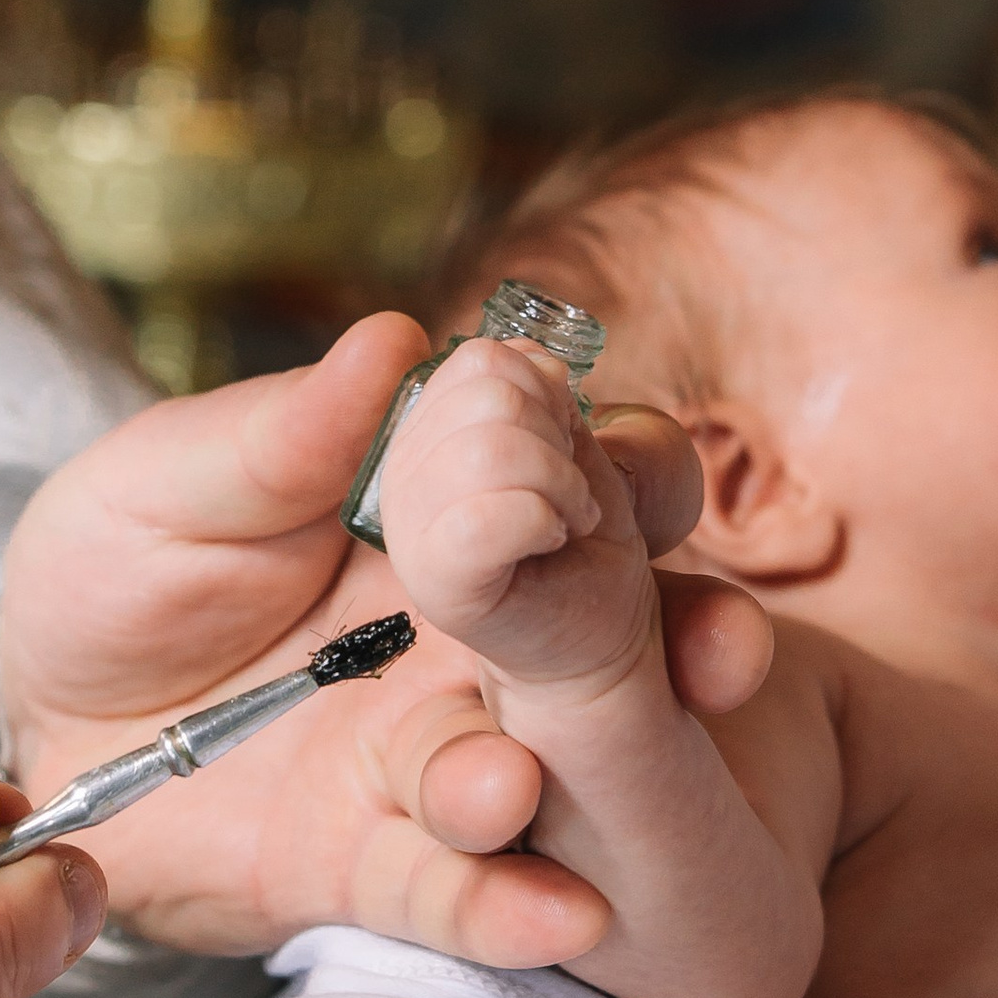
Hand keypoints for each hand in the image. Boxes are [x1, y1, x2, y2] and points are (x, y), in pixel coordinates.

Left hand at [0, 318, 710, 962]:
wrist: (40, 727)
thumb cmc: (116, 573)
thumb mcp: (167, 486)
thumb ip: (281, 437)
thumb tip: (394, 344)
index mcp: (454, 516)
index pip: (584, 476)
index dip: (631, 471)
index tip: (626, 471)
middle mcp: (486, 639)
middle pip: (622, 629)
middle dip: (678, 638)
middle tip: (693, 654)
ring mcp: (444, 756)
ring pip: (553, 771)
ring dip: (565, 782)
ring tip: (506, 787)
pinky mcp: (386, 867)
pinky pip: (464, 892)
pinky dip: (510, 906)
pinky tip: (558, 916)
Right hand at [378, 335, 665, 697]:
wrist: (593, 637)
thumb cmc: (579, 545)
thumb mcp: (567, 445)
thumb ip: (539, 394)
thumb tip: (535, 362)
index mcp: (427, 433)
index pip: (479, 360)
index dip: (544, 392)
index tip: (563, 445)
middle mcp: (403, 476)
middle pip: (489, 396)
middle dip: (556, 438)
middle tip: (568, 491)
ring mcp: (411, 530)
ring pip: (491, 449)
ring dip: (560, 483)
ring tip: (567, 517)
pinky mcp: (436, 582)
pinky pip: (490, 515)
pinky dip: (547, 519)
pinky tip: (553, 541)